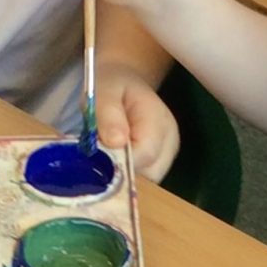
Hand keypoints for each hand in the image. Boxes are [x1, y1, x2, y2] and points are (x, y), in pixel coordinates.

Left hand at [91, 63, 179, 181]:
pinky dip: (128, 176)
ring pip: (148, 182)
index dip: (120, 161)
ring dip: (125, 175)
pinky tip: (115, 161)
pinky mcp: (159, 164)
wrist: (124, 84)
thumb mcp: (104, 91)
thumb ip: (108, 114)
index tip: (97, 157)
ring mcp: (167, 155)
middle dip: (123, 172)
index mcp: (158, 120)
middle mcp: (169, 141)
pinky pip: (144, 181)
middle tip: (99, 158)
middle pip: (149, 174)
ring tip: (107, 156)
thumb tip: (116, 142)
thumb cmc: (113, 86)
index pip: (145, 153)